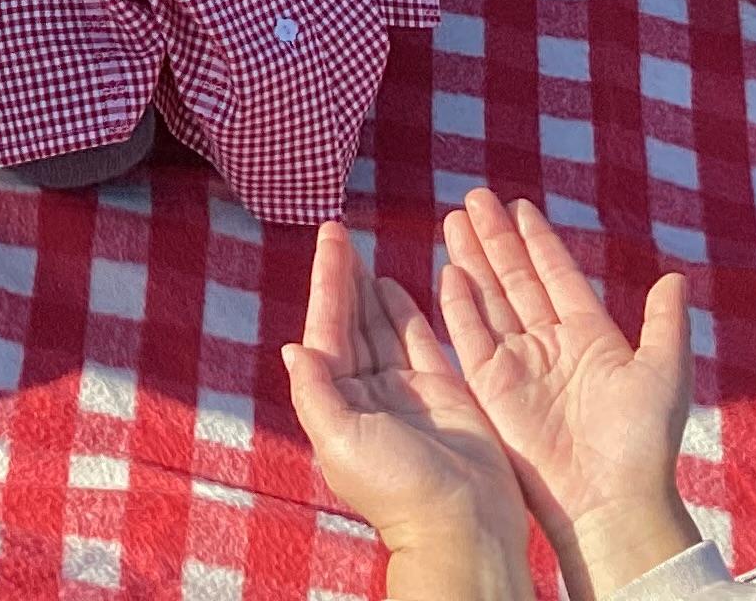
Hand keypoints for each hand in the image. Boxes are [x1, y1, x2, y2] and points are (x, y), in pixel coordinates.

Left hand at [284, 222, 537, 600]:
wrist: (463, 525)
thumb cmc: (398, 487)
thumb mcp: (340, 440)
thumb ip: (316, 391)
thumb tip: (292, 348)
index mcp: (338, 403)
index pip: (327, 329)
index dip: (327, 283)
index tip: (327, 239)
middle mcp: (366, 394)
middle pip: (350, 322)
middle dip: (343, 278)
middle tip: (337, 230)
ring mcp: (405, 392)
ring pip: (380, 326)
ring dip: (368, 290)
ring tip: (358, 251)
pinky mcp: (443, 392)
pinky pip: (418, 340)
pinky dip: (404, 312)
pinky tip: (391, 285)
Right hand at [438, 190, 698, 600]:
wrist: (610, 499)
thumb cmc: (643, 440)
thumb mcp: (664, 374)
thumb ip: (665, 324)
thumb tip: (675, 278)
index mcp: (590, 336)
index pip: (557, 275)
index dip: (538, 240)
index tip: (520, 206)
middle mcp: (550, 344)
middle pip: (516, 278)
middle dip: (495, 237)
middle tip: (475, 197)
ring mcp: (518, 365)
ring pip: (489, 298)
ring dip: (472, 258)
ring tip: (455, 218)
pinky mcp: (491, 389)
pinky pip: (469, 337)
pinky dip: (458, 305)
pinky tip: (449, 271)